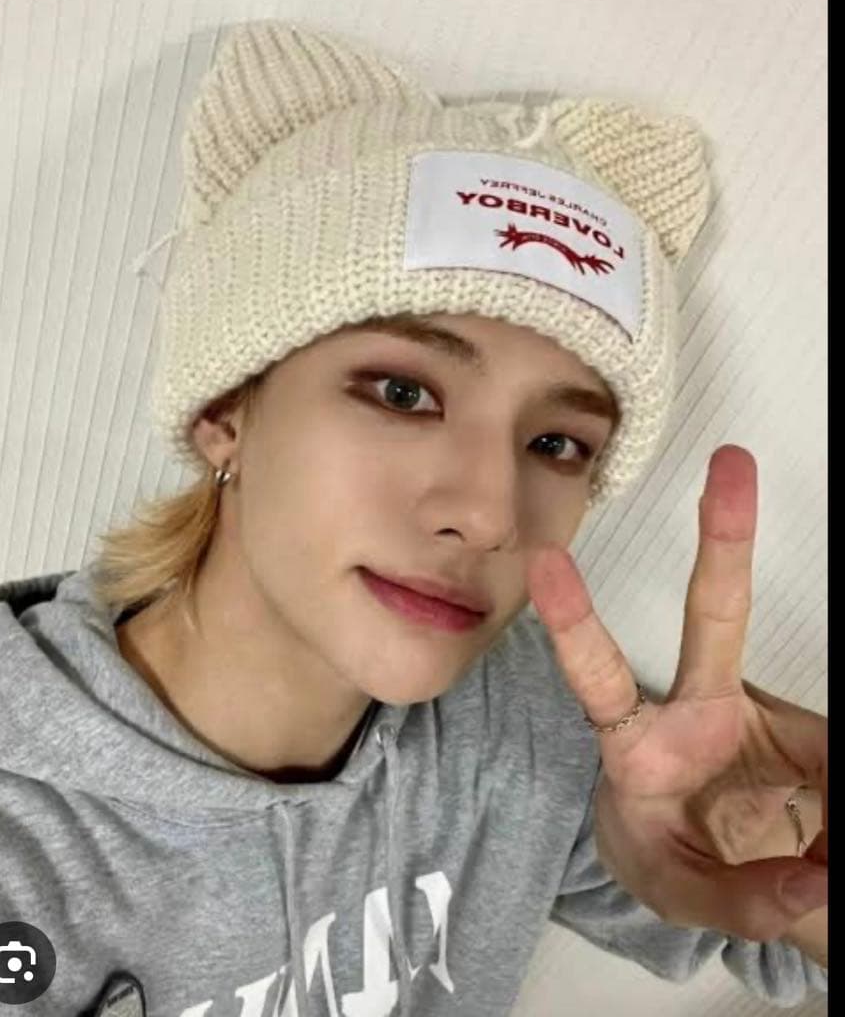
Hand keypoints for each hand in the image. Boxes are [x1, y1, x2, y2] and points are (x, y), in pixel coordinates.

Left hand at [528, 445, 827, 941]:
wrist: (707, 862)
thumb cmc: (668, 851)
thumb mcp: (682, 889)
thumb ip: (736, 900)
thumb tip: (809, 891)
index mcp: (641, 743)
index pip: (599, 674)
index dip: (574, 619)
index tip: (546, 561)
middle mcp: (695, 710)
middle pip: (713, 614)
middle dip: (723, 537)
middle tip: (732, 463)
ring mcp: (752, 714)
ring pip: (793, 686)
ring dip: (818, 747)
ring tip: (808, 831)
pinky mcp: (803, 735)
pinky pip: (831, 749)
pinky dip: (827, 790)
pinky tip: (816, 830)